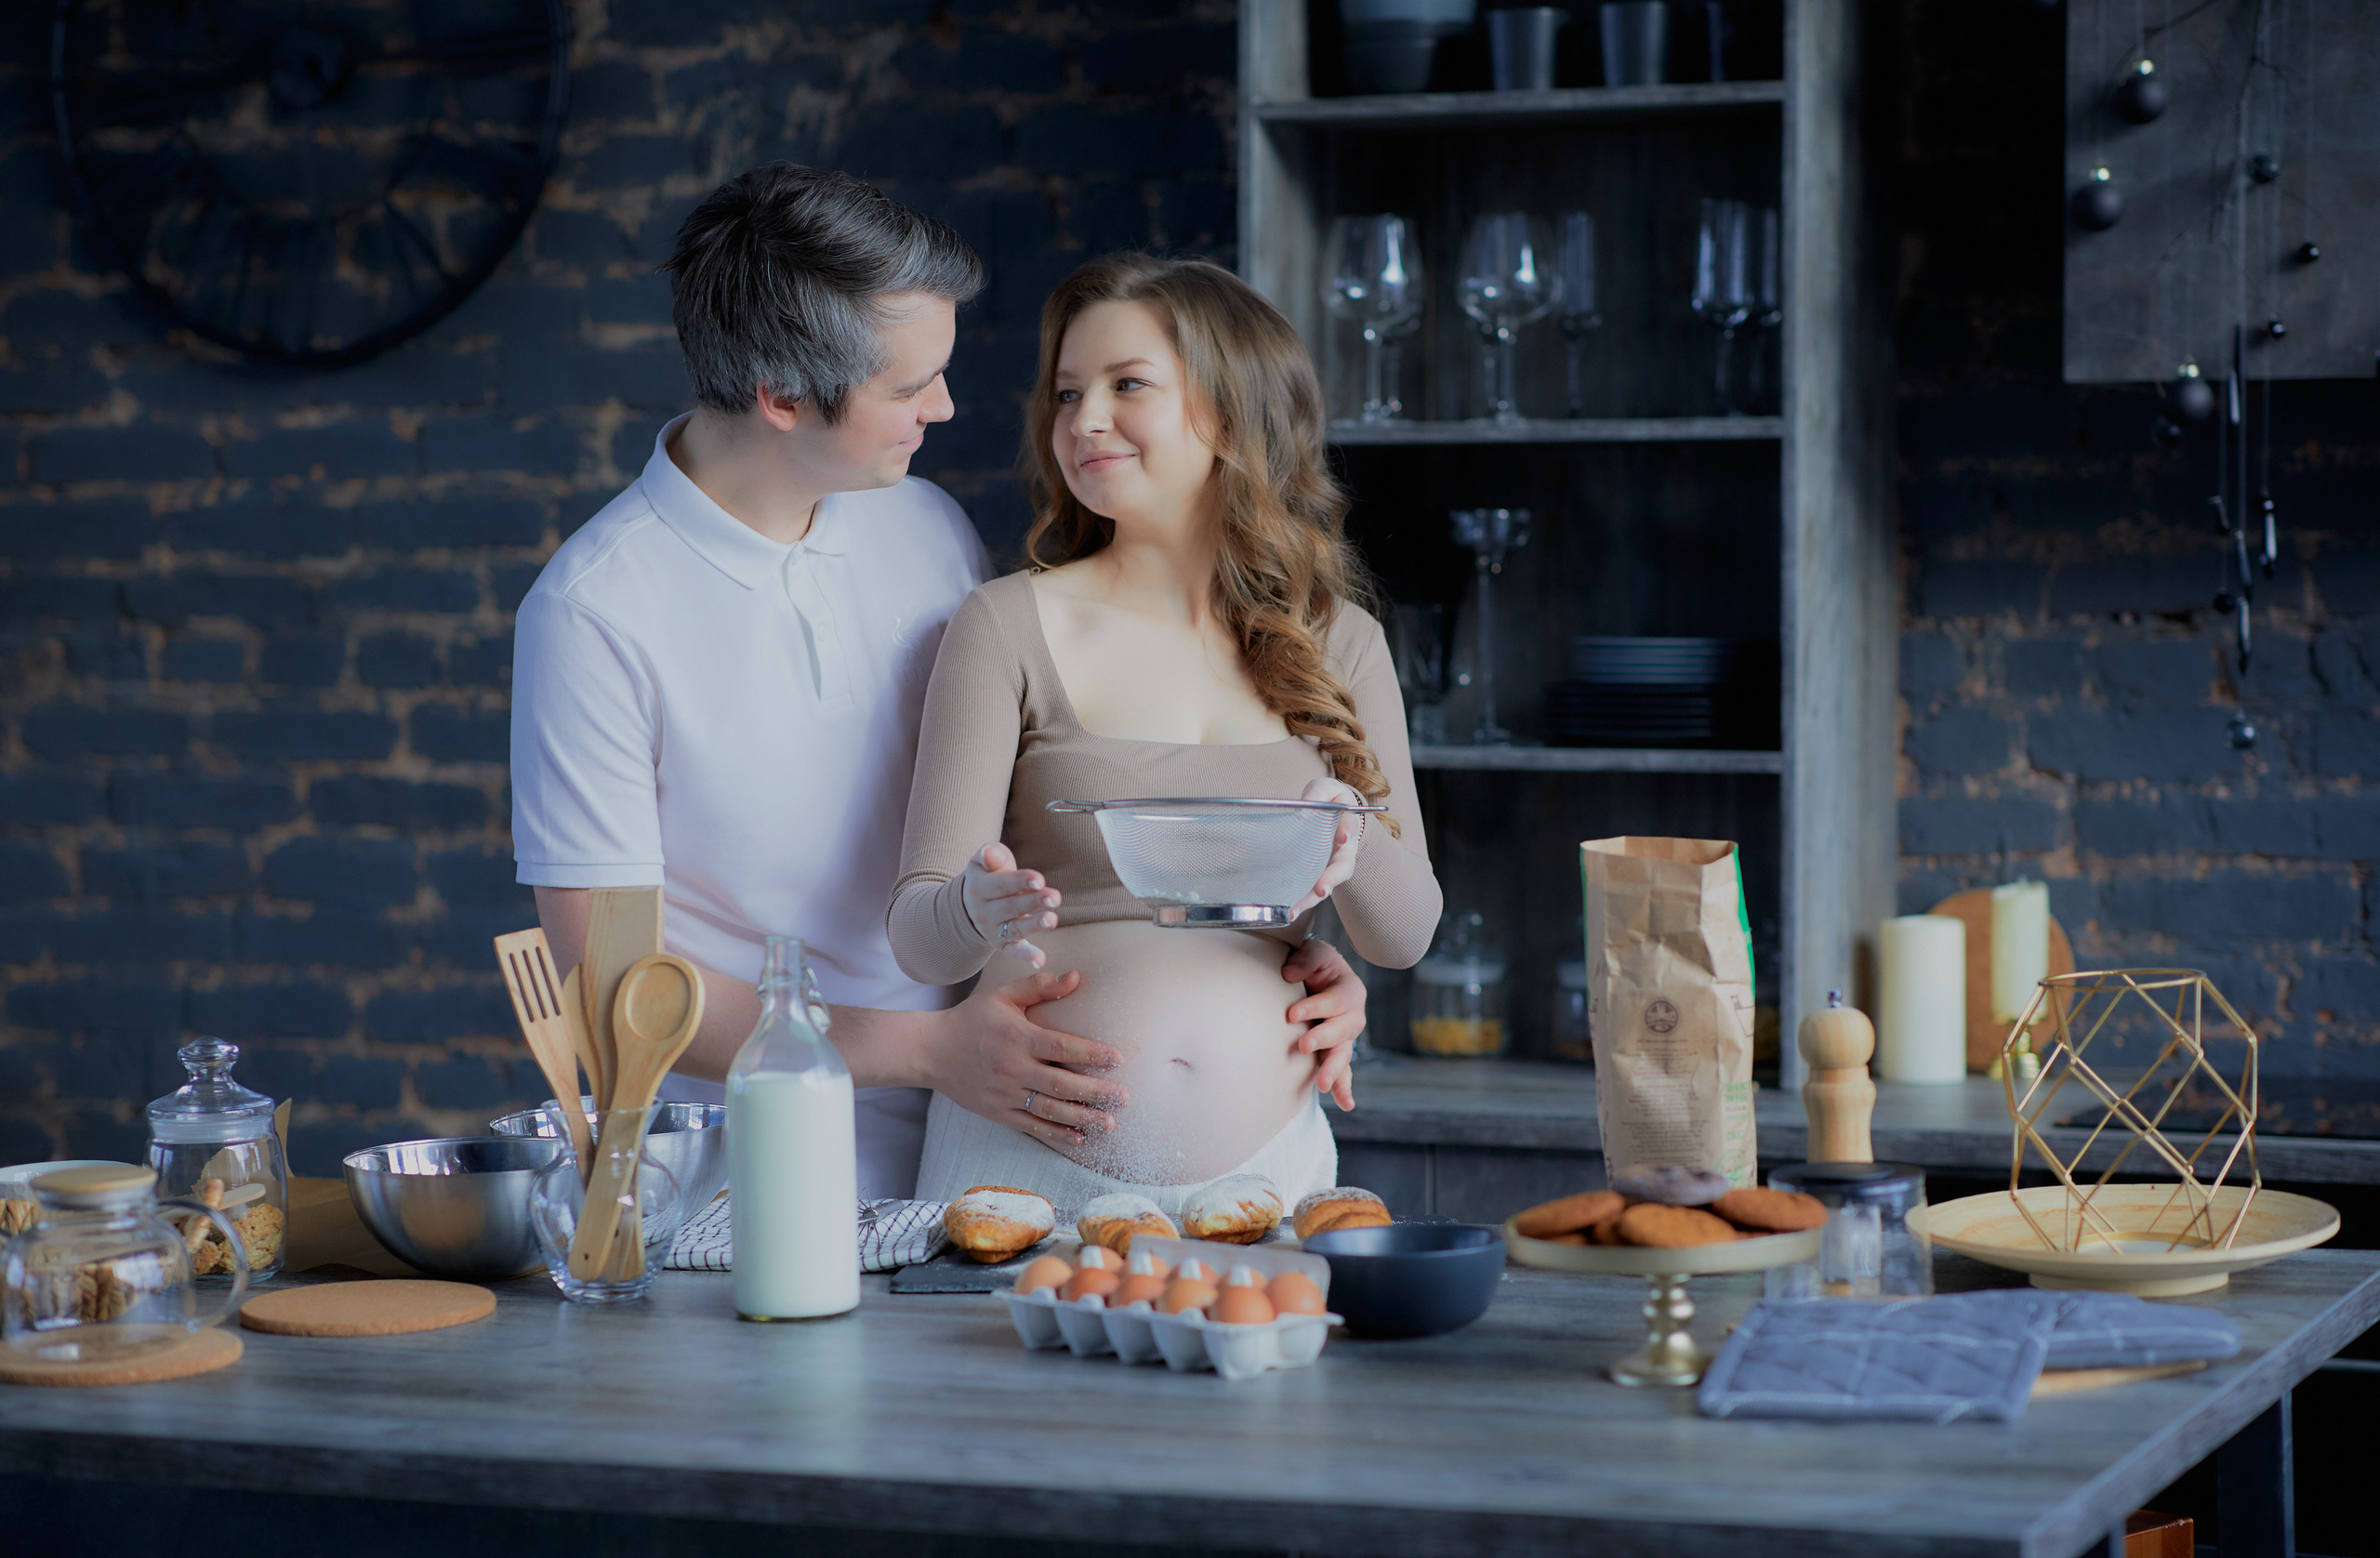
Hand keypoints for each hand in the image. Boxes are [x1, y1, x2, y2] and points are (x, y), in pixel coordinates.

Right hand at [929, 964, 1128, 1150]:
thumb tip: (1076, 977)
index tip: (1119, 1059)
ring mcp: (1003, 1093)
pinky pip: (1031, 1126)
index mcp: (1017, 1037)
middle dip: (1096, 1092)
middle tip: (1124, 1098)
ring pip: (1049, 1110)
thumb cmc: (972, 1019)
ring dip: (1081, 1117)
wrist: (930, 1050)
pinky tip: (1080, 1137)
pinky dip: (1056, 1133)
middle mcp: (1012, 1067)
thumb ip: (1040, 986)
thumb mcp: (1003, 995)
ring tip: (1109, 1122)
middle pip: (1060, 1084)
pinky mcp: (996, 1112)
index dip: (1092, 1054)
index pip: (1061, 1047)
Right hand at [960, 842, 1059, 950]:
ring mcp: (993, 930)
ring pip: (1014, 929)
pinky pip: (1014, 951)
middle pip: (1010, 907)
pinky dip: (1026, 956)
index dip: (1020, 881)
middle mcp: (984, 912)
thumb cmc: (989, 874)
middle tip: (1054, 897)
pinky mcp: (1003, 945)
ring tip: (1052, 920)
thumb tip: (989, 853)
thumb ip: (989, 854)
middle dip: (1033, 902)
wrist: (973, 902)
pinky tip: (1040, 959)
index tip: (1039, 880)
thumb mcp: (983, 861)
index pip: (1001, 884)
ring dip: (1033, 925)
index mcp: (979, 888)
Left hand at [1284, 937, 1367, 1111]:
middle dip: (1324, 1038)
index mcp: (1351, 990)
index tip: (1292, 1013)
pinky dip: (1344, 1087)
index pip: (1338, 1000)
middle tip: (1303, 1045)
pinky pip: (1343, 1072)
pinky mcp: (1334, 1051)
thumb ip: (1306, 959)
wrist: (1316, 976)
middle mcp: (1353, 1016)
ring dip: (1333, 1069)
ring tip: (1322, 1084)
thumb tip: (1288, 975)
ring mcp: (1345, 1038)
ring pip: (1344, 1054)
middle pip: (1345, 1030)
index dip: (1317, 1007)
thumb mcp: (1313, 952)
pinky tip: (1346, 1104)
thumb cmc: (1315, 964)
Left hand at [1285, 778, 1366, 921]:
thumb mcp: (1326, 788)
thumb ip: (1318, 793)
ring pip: (1327, 885)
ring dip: (1311, 899)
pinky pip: (1311, 891)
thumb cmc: (1330, 800)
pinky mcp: (1318, 876)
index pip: (1350, 827)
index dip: (1347, 830)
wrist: (1335, 813)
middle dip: (1331, 879)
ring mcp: (1331, 866)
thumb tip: (1303, 809)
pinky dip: (1301, 902)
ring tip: (1293, 911)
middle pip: (1342, 867)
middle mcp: (1343, 850)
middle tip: (1321, 890)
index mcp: (1347, 825)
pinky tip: (1287, 911)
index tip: (1344, 835)